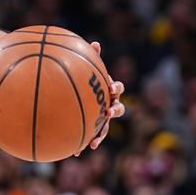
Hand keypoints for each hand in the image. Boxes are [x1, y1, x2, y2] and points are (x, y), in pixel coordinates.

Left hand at [76, 41, 124, 155]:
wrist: (79, 98)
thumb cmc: (86, 80)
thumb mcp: (88, 70)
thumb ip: (91, 58)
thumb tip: (95, 42)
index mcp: (108, 90)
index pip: (118, 88)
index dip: (117, 87)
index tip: (111, 87)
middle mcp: (109, 104)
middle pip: (119, 109)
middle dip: (115, 111)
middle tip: (108, 112)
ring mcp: (102, 118)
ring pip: (106, 127)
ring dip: (101, 134)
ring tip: (94, 142)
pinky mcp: (94, 128)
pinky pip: (90, 136)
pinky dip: (85, 143)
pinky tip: (75, 152)